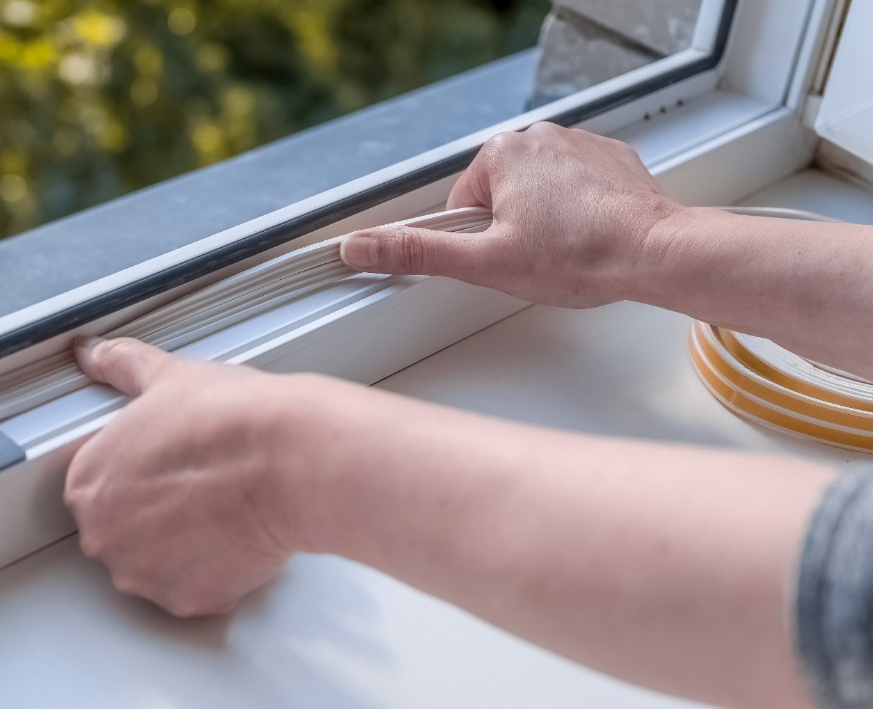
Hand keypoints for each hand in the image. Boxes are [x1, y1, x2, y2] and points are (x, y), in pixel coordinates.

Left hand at [64, 337, 310, 617]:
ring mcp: (143, 574)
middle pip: (122, 532)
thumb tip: (95, 352)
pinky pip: (194, 590)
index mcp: (88, 482)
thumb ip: (122, 366)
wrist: (289, 462)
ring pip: (157, 565)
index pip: (99, 487)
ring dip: (182, 548)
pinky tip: (235, 537)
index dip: (139, 475)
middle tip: (199, 488)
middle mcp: (103, 536)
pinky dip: (214, 572)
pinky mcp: (188, 600)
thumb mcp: (168, 377)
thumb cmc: (231, 421)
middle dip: (156, 516)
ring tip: (220, 511)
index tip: (170, 465)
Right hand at [340, 123, 683, 307]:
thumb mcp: (485, 264)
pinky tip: (591, 236)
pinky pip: (575, 188)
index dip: (478, 244)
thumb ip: (418, 253)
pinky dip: (578, 212)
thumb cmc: (579, 257)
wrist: (655, 252)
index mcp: (499, 154)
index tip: (506, 258)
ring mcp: (577, 143)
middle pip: (499, 199)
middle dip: (512, 232)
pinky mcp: (610, 157)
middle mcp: (538, 137)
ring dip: (546, 223)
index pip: (462, 208)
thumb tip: (360, 247)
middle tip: (539, 258)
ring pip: (538, 194)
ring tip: (569, 250)